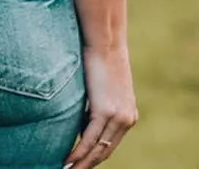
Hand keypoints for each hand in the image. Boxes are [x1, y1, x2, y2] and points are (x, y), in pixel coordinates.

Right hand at [64, 45, 138, 168]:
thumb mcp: (105, 86)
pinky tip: (69, 161)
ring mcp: (117, 117)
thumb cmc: (101, 58)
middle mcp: (126, 120)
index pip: (111, 144)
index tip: (82, 165)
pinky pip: (90, 139)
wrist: (106, 42)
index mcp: (129, 115)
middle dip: (88, 164)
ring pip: (98, 149)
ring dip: (82, 163)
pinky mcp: (104, 111)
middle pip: (106, 151)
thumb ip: (98, 105)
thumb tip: (83, 121)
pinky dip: (79, 152)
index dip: (96, 157)